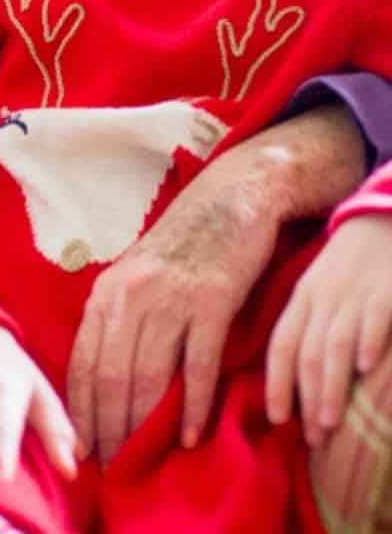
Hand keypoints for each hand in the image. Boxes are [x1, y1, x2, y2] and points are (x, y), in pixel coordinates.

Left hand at [67, 180, 278, 463]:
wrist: (228, 203)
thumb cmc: (179, 246)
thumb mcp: (133, 277)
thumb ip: (116, 318)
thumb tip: (99, 376)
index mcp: (107, 292)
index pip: (83, 360)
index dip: (80, 407)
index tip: (80, 443)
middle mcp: (132, 296)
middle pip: (112, 375)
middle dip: (107, 425)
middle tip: (109, 463)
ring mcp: (172, 300)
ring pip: (148, 375)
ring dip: (143, 423)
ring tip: (140, 457)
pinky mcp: (212, 303)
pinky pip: (199, 365)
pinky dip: (193, 405)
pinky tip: (190, 436)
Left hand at [267, 214, 391, 444]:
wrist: (379, 220)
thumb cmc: (347, 265)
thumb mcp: (318, 290)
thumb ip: (308, 326)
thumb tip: (297, 376)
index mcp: (302, 299)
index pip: (281, 344)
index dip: (276, 382)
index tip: (277, 418)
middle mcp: (322, 300)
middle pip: (306, 353)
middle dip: (307, 398)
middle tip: (312, 436)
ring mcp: (353, 296)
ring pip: (334, 344)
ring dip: (330, 384)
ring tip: (331, 421)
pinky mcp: (385, 292)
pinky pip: (372, 319)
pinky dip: (366, 343)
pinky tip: (364, 369)